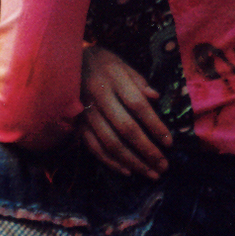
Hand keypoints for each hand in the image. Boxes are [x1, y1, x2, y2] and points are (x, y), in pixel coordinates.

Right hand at [78, 44, 172, 178]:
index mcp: (113, 78)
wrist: (65, 62)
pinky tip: (127, 171)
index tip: (169, 143)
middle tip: (163, 166)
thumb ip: (139, 81)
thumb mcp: (122, 64)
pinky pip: (93, 147)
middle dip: (147, 150)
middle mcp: (98, 96)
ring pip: (110, 142)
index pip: (137, 105)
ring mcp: (85, 112)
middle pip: (125, 128)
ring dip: (132, 161)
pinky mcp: (76, 123)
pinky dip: (110, 161)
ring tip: (150, 173)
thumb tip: (156, 97)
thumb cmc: (101, 63)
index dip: (155, 125)